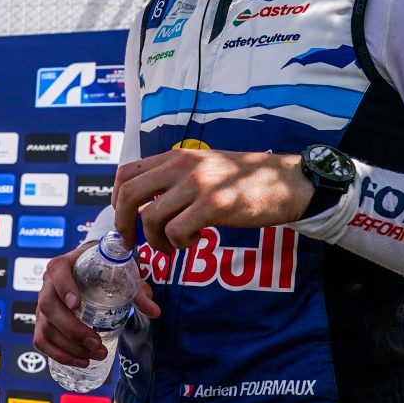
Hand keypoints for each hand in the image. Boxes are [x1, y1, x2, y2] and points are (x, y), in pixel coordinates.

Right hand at [33, 241, 159, 366]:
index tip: (77, 304)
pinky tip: (80, 361)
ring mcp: (42, 305)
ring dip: (68, 347)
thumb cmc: (102, 270)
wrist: (86, 269)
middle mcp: (47, 285)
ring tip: (94, 355)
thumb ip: (136, 291)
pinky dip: (57, 354)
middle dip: (72, 329)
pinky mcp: (43, 322)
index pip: (57, 273)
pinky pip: (41, 341)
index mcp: (63, 266)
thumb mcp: (120, 274)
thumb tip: (154, 312)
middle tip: (96, 344)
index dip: (64, 288)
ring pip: (45, 328)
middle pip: (49, 307)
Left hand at [112, 148, 313, 253]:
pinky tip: (196, 240)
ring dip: (156, 241)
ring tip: (173, 246)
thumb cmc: (245, 181)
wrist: (287, 183)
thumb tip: (146, 203)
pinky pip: (177, 231)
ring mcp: (198, 184)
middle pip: (129, 194)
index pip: (126, 173)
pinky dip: (180, 243)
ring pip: (151, 218)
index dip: (116, 201)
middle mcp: (182, 166)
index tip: (124, 221)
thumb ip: (175, 178)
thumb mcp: (204, 168)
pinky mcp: (214, 205)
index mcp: (176, 156)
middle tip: (131, 243)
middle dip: (123, 225)